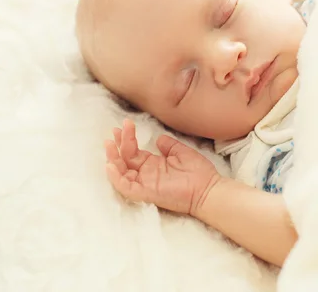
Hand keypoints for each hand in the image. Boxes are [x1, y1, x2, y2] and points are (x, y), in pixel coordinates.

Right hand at [105, 119, 220, 214]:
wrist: (208, 188)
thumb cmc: (197, 173)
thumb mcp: (181, 152)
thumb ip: (168, 146)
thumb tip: (158, 138)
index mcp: (152, 165)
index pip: (133, 151)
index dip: (127, 138)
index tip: (125, 124)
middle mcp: (145, 174)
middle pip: (124, 160)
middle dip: (118, 145)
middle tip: (114, 131)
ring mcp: (144, 184)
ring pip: (121, 173)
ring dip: (113, 159)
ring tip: (110, 144)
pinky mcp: (145, 193)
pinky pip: (125, 187)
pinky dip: (116, 177)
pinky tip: (111, 164)